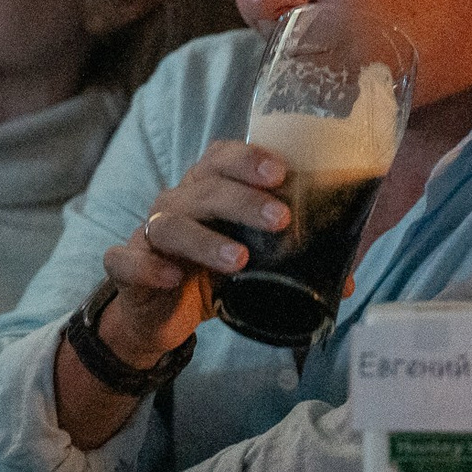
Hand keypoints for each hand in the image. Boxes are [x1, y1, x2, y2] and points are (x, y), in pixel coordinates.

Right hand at [98, 140, 290, 363]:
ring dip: (206, 239)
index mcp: (207, 190)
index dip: (249, 159)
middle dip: (244, 200)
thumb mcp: (252, 265)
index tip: (282, 172)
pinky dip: (147, 267)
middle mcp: (177, 203)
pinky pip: (127, 260)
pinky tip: (173, 278)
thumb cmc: (208, 273)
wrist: (156, 314)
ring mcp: (148, 234)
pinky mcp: (126, 266)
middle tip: (281, 219)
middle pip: (205, 188)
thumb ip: (293, 264)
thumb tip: (344, 279)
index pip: (222, 158)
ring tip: (241, 260)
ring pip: (170, 223)